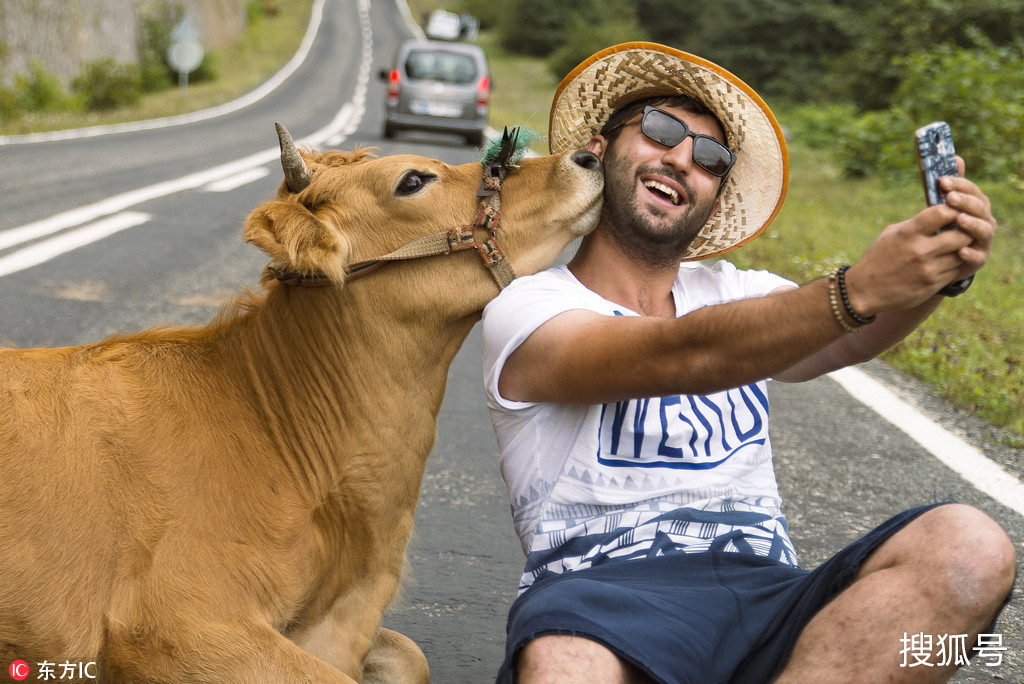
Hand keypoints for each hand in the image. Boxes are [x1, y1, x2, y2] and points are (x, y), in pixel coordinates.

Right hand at [844, 158, 994, 314]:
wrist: (864, 291)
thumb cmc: (878, 258)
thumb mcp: (892, 234)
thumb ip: (916, 224)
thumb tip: (940, 212)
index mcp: (908, 233)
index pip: (943, 212)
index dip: (954, 209)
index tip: (955, 210)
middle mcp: (920, 250)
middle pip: (961, 234)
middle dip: (965, 231)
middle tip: (964, 229)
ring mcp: (928, 269)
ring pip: (962, 253)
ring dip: (962, 249)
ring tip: (955, 246)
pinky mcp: (932, 284)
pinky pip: (955, 270)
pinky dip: (955, 265)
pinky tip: (946, 262)